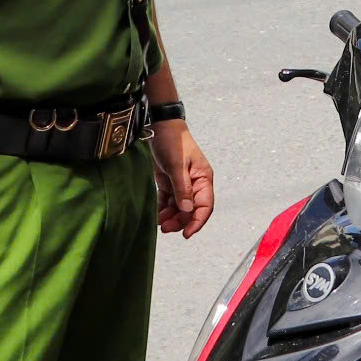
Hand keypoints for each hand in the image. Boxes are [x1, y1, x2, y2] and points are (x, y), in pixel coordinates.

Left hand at [151, 121, 215, 238]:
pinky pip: (168, 202)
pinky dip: (162, 210)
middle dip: (180, 221)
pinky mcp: (169, 183)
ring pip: (179, 208)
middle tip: (166, 228)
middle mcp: (194, 184)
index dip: (197, 222)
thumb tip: (188, 210)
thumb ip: (182, 189)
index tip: (186, 234)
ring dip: (171, 217)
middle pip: (191, 210)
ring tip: (159, 222)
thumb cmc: (173, 141)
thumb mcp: (177, 165)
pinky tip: (156, 215)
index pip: (205, 206)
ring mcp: (182, 184)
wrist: (160, 126)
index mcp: (203, 179)